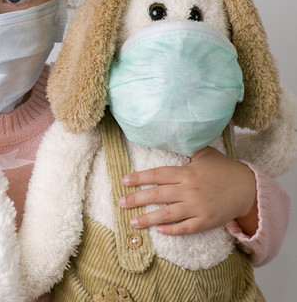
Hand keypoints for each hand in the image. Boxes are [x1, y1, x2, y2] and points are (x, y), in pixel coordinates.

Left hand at [118, 147, 257, 235]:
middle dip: (137, 199)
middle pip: (158, 194)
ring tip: (132, 222)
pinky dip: (172, 230)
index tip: (124, 180)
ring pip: (168, 213)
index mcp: (187, 173)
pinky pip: (186, 227)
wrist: (248, 189)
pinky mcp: (206, 221)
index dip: (140, 177)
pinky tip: (159, 231)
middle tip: (121, 202)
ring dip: (148, 219)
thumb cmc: (224, 170)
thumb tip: (172, 137)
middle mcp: (189, 190)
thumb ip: (187, 149)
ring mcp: (197, 206)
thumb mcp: (205, 154)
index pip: (158, 174)